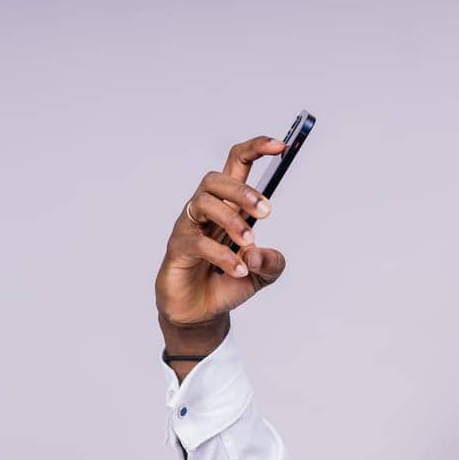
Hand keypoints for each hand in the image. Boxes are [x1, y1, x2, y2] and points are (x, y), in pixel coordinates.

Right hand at [154, 135, 289, 328]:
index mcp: (229, 207)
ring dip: (232, 220)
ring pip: (203, 203)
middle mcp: (206, 211)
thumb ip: (273, 262)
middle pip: (215, 180)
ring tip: (250, 242)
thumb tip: (257, 252)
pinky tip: (239, 270)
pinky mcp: (178, 249)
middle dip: (242, 190)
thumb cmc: (228, 283)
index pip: (236, 165)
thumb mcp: (263, 274)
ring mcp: (189, 228)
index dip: (255, 150)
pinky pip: (197, 242)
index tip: (280, 145)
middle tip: (266, 211)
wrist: (202, 314)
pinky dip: (222, 255)